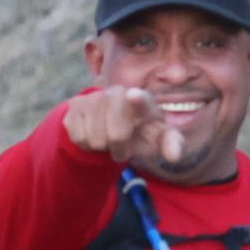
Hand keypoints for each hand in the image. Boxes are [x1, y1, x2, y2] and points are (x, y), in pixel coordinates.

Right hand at [62, 86, 181, 165]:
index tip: (134, 96)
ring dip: (103, 147)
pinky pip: (79, 137)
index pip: (140, 101)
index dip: (137, 100)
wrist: (111, 121)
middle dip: (120, 149)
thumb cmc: (141, 130)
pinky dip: (87, 144)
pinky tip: (94, 134)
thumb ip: (171, 144)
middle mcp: (117, 93)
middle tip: (123, 147)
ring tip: (108, 138)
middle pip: (116, 135)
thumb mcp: (158, 137)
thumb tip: (174, 156)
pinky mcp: (76, 105)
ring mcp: (94, 97)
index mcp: (142, 100)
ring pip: (95, 139)